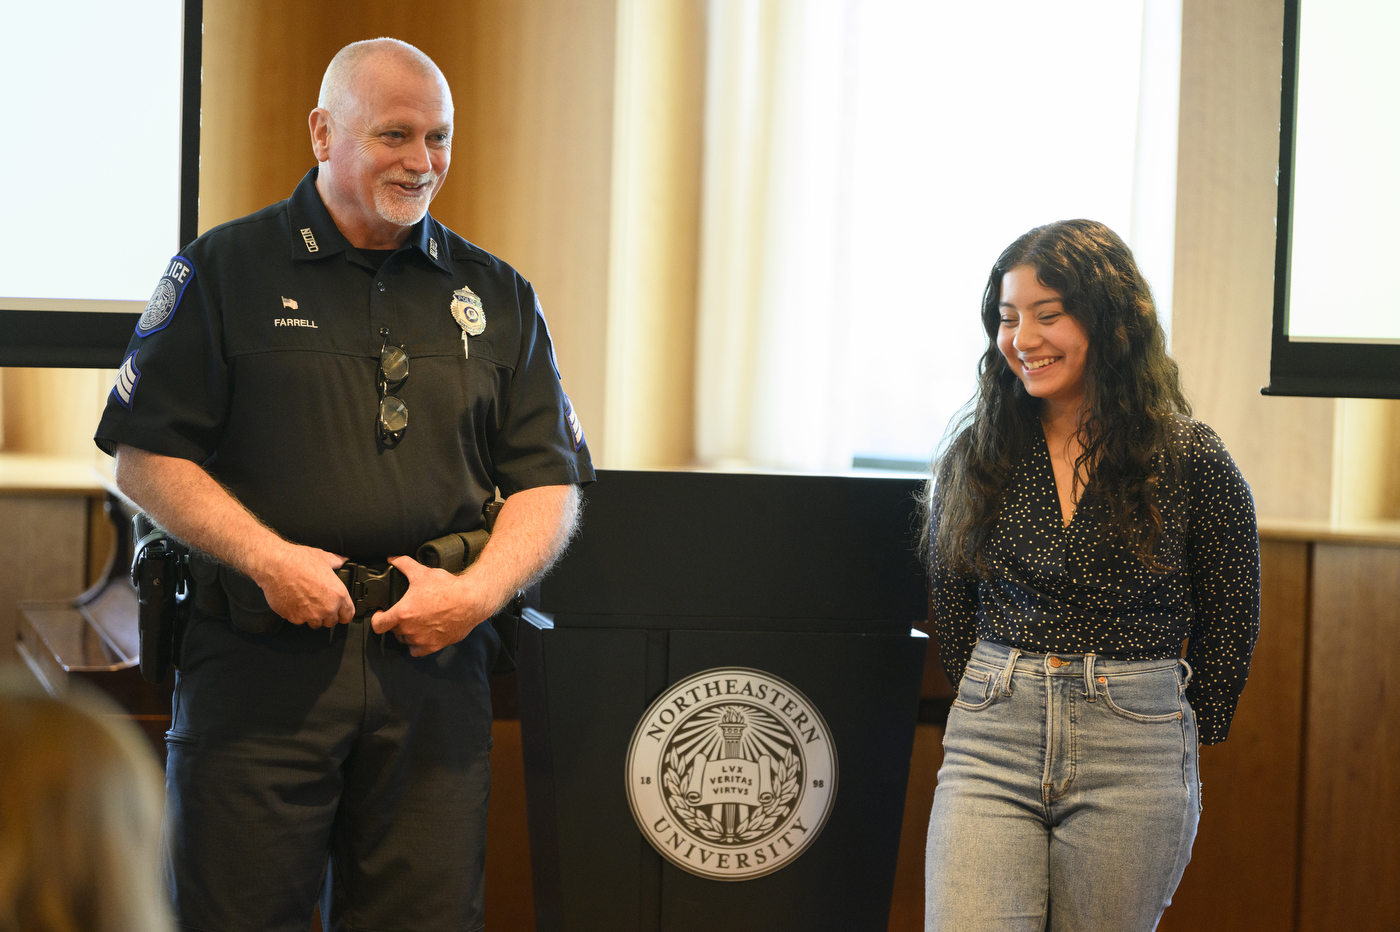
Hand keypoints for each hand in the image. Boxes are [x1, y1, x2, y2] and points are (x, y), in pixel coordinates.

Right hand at [254, 543, 353, 627]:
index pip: (348, 615)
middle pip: (332, 622)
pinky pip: (299, 621)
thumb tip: (342, 561)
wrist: (276, 565)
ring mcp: (310, 615)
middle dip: (328, 615)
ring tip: (307, 603)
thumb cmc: (299, 561)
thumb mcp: (324, 557)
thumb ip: (337, 562)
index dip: (345, 613)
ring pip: (315, 623)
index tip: (341, 612)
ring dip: (313, 616)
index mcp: (338, 595)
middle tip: (320, 603)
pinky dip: (298, 615)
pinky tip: (295, 603)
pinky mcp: (294, 617)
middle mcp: (326, 608)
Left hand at [369, 555, 491, 656]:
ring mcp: (422, 639)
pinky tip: (422, 635)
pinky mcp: (434, 646)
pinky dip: (417, 645)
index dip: (377, 618)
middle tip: (404, 613)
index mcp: (403, 613)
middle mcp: (410, 630)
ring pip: (405, 640)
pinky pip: (417, 651)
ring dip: (407, 633)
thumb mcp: (423, 572)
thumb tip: (392, 558)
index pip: (378, 625)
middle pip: (393, 631)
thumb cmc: (448, 588)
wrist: (471, 601)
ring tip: (415, 622)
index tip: (382, 614)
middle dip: (396, 622)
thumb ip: (403, 564)